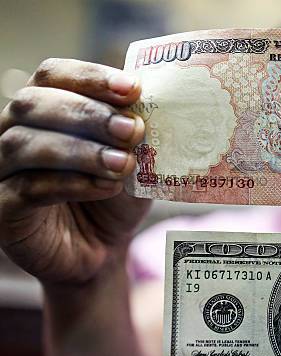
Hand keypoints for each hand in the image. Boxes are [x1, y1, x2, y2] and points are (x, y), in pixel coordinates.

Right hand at [0, 58, 150, 284]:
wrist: (102, 248)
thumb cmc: (114, 194)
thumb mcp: (132, 156)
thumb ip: (135, 130)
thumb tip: (156, 102)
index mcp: (44, 109)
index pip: (53, 75)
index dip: (91, 77)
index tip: (134, 88)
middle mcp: (12, 132)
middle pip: (33, 103)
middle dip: (88, 113)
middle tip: (131, 129)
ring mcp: (0, 170)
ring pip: (24, 144)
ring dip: (82, 151)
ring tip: (123, 164)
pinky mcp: (2, 209)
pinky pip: (27, 189)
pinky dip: (72, 184)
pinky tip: (106, 188)